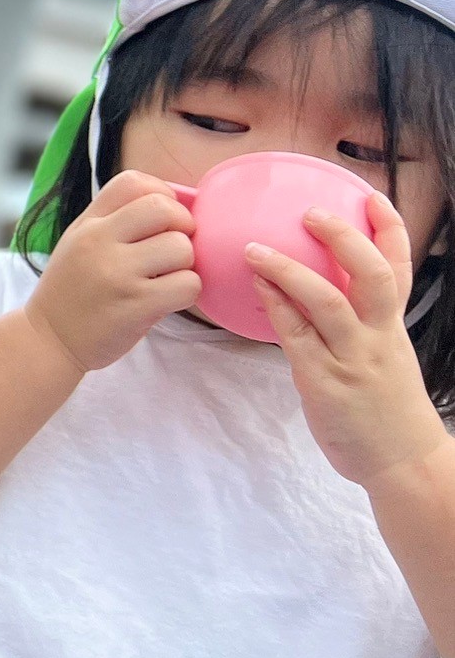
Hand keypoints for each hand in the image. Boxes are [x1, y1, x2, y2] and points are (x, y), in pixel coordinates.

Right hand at [23, 170, 200, 371]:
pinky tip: (167, 299)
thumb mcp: (77, 243)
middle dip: (183, 227)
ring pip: (182, 248)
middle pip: (164, 209)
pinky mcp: (135, 306)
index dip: (162, 194)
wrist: (47, 340)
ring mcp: (117, 274)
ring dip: (185, 265)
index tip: (161, 220)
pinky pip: (188, 285)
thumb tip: (172, 207)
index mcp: (87, 224)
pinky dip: (186, 292)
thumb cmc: (72, 292)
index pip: (134, 182)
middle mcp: (99, 242)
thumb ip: (114, 221)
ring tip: (166, 278)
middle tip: (172, 249)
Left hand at [249, 193, 447, 489]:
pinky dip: (276, 308)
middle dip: (344, 238)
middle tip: (311, 212)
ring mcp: (353, 357)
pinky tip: (255, 288)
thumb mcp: (384, 357)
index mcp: (393, 326)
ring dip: (290, 271)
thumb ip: (360, 325)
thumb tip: (315, 295)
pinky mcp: (325, 381)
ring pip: (328, 302)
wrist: (401, 461)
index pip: (398, 268)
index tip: (370, 196)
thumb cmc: (386, 408)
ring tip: (255, 249)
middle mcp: (378, 335)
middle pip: (370, 274)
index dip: (388, 229)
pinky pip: (297, 337)